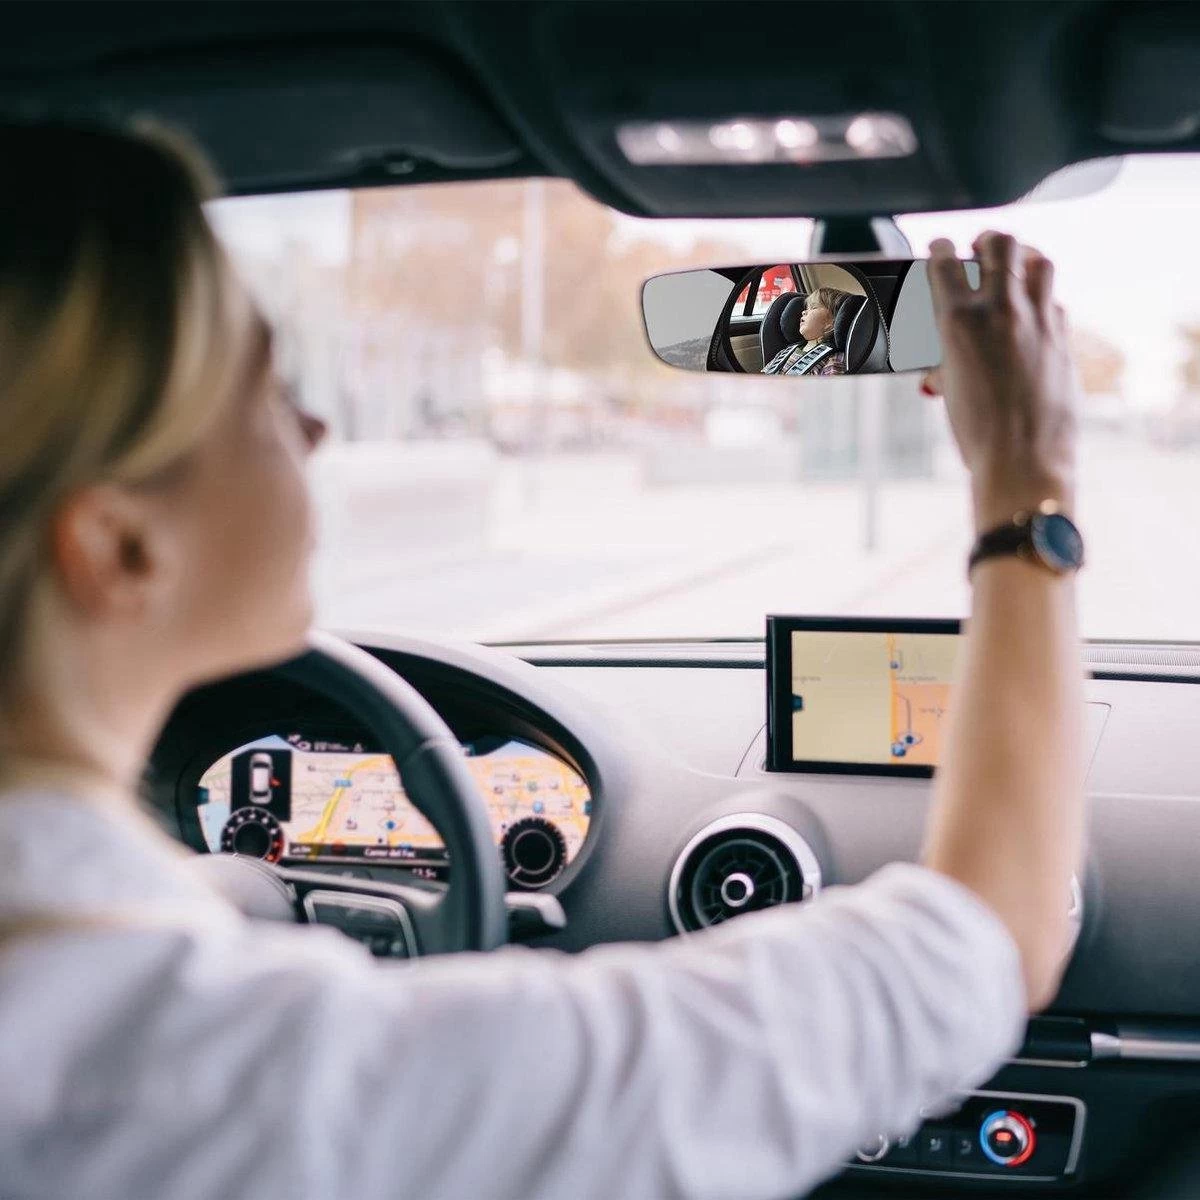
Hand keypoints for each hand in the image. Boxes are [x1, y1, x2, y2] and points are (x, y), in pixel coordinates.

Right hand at [922, 231, 1077, 531]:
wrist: (1021, 458)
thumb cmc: (978, 434)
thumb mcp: (949, 390)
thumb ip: (946, 364)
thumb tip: (936, 370)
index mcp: (960, 320)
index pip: (946, 260)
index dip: (940, 248)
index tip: (941, 248)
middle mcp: (1001, 310)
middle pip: (1001, 243)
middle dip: (988, 239)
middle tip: (981, 246)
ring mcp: (1039, 320)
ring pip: (1038, 261)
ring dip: (1023, 259)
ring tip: (1014, 267)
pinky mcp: (1064, 338)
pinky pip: (1055, 302)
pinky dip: (1042, 300)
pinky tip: (1034, 314)